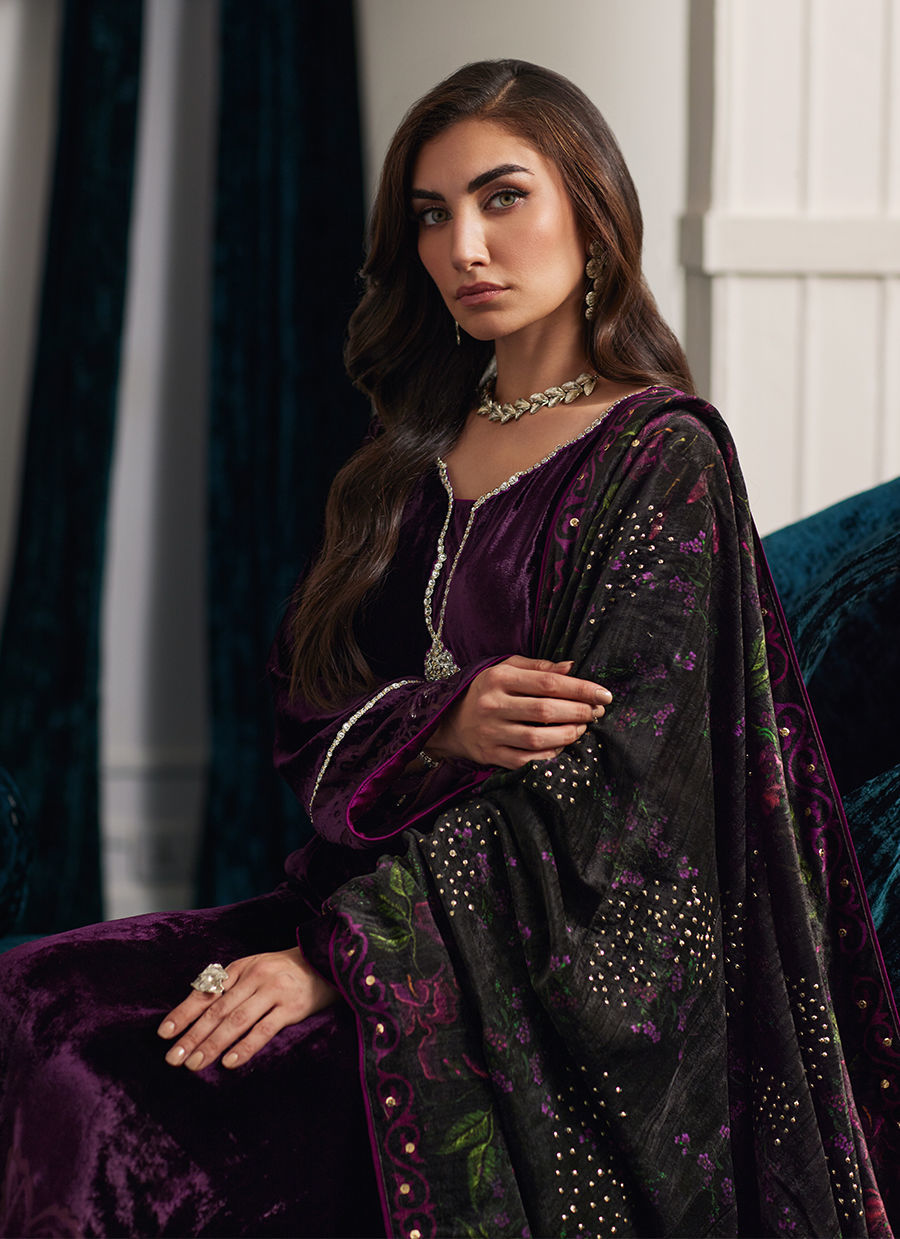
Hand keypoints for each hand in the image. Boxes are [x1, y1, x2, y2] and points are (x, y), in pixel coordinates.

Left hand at [157, 947, 338, 1070]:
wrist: (325, 960)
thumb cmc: (284, 970)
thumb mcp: (255, 969)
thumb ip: (230, 986)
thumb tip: (198, 1014)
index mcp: (240, 968)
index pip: (206, 992)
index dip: (184, 1013)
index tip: (164, 1034)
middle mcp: (254, 978)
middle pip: (217, 1011)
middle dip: (192, 1036)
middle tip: (173, 1059)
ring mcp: (273, 992)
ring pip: (236, 1021)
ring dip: (212, 1044)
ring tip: (194, 1065)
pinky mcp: (292, 1007)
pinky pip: (264, 1029)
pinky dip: (246, 1046)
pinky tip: (230, 1062)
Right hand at [426, 655, 611, 769]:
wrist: (449, 722)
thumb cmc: (486, 691)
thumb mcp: (506, 669)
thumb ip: (539, 667)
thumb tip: (573, 668)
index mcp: (499, 678)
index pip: (549, 682)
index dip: (581, 689)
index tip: (604, 694)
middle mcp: (493, 705)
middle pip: (546, 710)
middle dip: (579, 711)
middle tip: (597, 712)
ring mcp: (491, 733)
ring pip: (539, 737)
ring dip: (569, 733)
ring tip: (583, 727)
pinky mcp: (492, 755)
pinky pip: (529, 759)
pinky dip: (551, 752)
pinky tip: (563, 744)